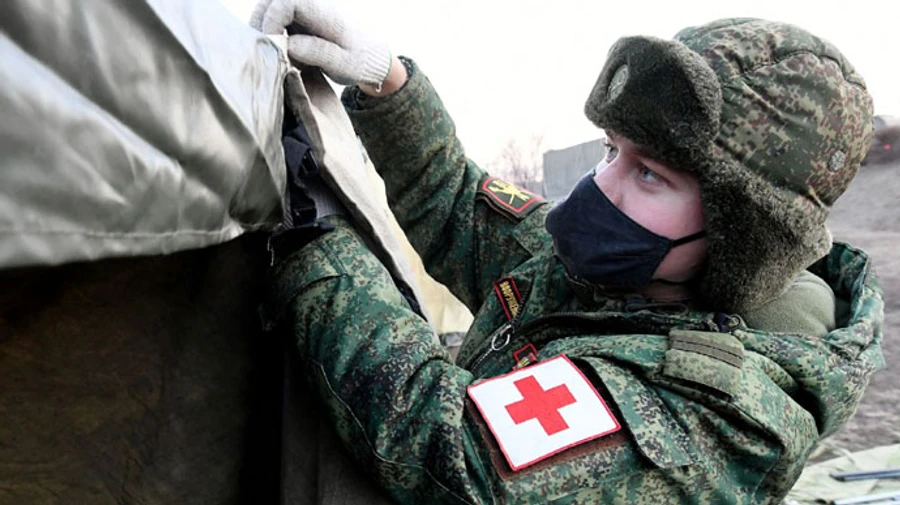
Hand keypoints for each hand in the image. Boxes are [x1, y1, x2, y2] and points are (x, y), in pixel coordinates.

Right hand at [250, 0, 390, 87]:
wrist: (371, 56)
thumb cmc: (359, 62)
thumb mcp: (343, 64)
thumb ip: (317, 53)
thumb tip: (288, 45)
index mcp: (324, 15)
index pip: (288, 3)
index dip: (272, 21)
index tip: (271, 44)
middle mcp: (313, 6)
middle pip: (273, 2)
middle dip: (261, 23)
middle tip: (263, 50)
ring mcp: (306, 10)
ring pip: (271, 8)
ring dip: (263, 27)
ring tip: (268, 51)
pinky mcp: (301, 17)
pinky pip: (277, 16)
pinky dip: (270, 30)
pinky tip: (275, 49)